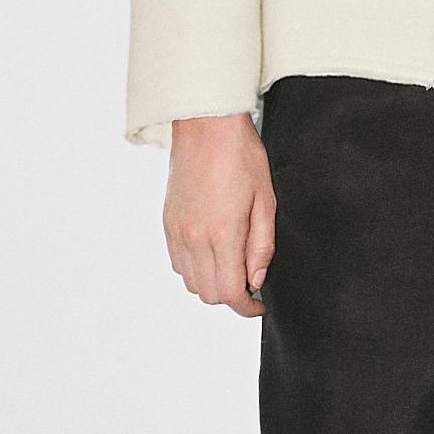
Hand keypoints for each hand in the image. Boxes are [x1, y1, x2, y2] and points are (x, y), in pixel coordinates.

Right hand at [164, 112, 274, 314]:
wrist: (206, 126)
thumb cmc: (241, 157)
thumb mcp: (266, 201)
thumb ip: (261, 246)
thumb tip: (256, 279)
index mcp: (222, 235)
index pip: (229, 293)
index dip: (246, 307)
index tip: (259, 305)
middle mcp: (193, 238)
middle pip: (208, 294)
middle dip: (231, 296)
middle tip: (250, 281)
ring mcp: (176, 231)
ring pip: (190, 282)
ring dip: (211, 283)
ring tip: (231, 265)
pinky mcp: (167, 223)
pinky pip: (177, 263)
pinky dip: (194, 268)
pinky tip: (212, 252)